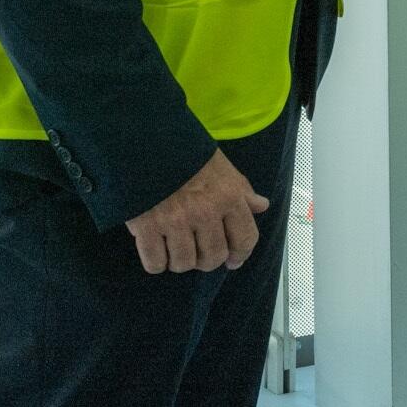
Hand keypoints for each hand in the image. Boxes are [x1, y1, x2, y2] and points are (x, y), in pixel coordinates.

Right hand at [124, 149, 269, 274]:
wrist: (145, 142)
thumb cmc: (186, 154)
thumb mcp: (221, 166)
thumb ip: (241, 190)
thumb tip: (261, 206)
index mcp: (228, 196)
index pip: (245, 238)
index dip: (240, 254)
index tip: (233, 260)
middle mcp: (205, 212)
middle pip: (213, 257)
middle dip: (207, 260)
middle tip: (198, 252)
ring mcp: (175, 221)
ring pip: (184, 263)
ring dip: (180, 262)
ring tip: (175, 248)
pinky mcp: (147, 227)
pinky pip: (155, 263)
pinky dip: (156, 263)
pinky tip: (156, 251)